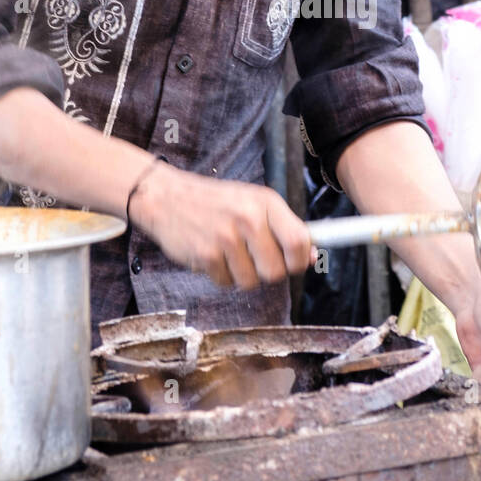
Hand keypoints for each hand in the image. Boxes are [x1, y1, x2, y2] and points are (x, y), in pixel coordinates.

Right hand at [130, 164, 314, 288]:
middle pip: (276, 271)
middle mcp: (248, 218)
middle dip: (267, 272)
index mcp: (265, 202)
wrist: (167, 197)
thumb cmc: (216, 202)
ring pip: (251, 282)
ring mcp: (225, 237)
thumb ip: (283, 227)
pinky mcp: (205, 255)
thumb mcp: (253, 203)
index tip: (294, 263)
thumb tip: (313, 256)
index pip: (299, 241)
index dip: (300, 261)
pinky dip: (220, 276)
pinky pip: (226, 283)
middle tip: (255, 259)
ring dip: (242, 275)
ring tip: (230, 253)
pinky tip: (212, 255)